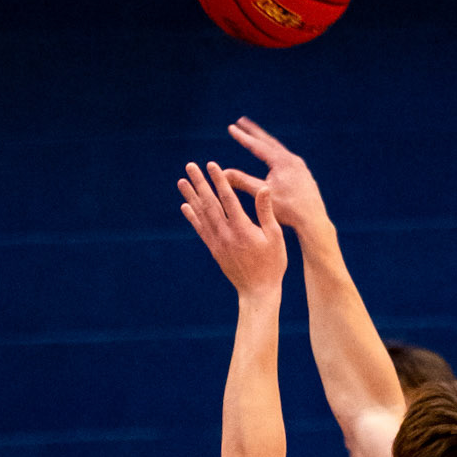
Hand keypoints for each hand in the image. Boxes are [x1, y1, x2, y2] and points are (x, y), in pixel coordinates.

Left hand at [178, 160, 285, 298]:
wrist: (258, 292)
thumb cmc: (272, 264)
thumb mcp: (275, 237)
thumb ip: (267, 212)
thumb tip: (264, 188)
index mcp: (243, 229)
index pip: (228, 199)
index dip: (219, 180)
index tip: (211, 165)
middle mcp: (226, 234)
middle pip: (210, 203)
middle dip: (200, 183)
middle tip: (190, 166)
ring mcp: (218, 243)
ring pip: (202, 215)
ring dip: (191, 197)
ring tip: (181, 182)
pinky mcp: (214, 250)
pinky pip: (201, 230)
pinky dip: (192, 217)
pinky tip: (185, 206)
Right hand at [224, 117, 330, 240]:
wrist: (313, 220)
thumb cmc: (288, 209)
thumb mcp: (262, 194)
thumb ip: (242, 181)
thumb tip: (222, 173)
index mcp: (281, 161)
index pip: (257, 146)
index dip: (243, 137)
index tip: (231, 127)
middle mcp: (292, 160)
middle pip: (270, 142)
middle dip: (254, 132)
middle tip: (242, 121)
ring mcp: (301, 167)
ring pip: (281, 151)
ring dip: (267, 144)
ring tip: (259, 139)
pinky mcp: (306, 176)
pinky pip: (289, 161)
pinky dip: (278, 156)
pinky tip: (278, 161)